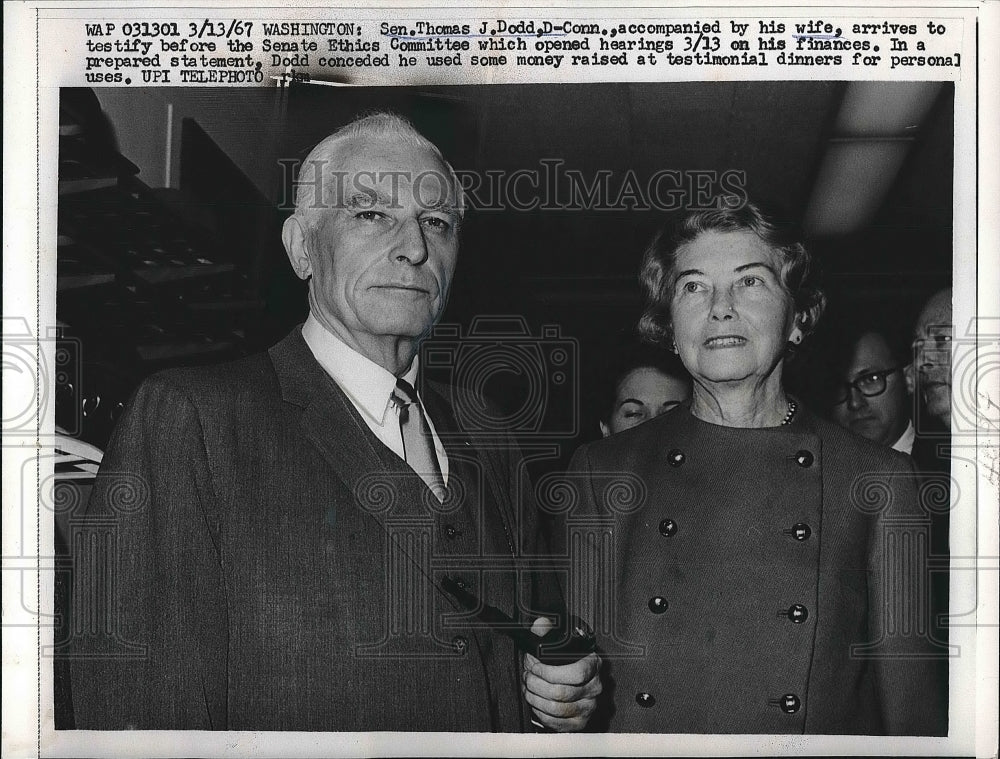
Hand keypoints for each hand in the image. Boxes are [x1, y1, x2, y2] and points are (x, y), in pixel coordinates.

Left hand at [522, 616, 601, 731]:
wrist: (574, 679)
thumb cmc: (565, 660)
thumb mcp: (560, 641)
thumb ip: (547, 629)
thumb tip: (540, 624)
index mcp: (593, 665)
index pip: (576, 673)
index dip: (549, 671)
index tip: (534, 665)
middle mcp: (595, 687)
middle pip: (561, 692)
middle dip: (536, 684)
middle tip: (526, 676)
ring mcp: (589, 707)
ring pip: (556, 708)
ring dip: (535, 698)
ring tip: (528, 688)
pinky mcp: (579, 723)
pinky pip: (556, 722)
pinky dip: (540, 712)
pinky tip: (535, 702)